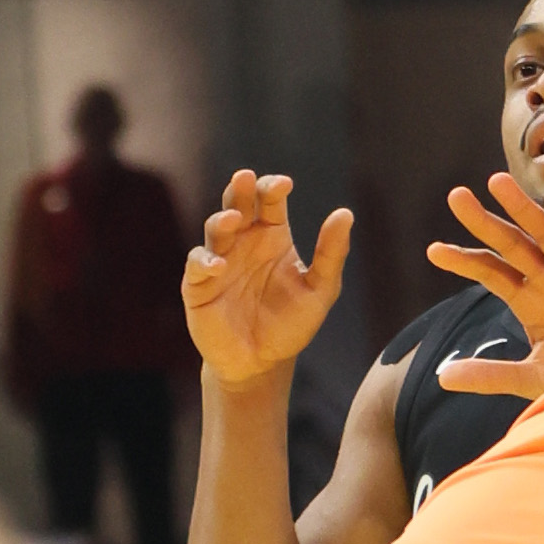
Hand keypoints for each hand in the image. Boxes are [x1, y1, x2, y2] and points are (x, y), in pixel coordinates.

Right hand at [182, 169, 351, 384]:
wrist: (261, 365)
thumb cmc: (290, 325)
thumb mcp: (319, 291)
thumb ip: (331, 254)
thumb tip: (345, 214)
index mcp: (272, 235)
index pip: (269, 200)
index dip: (273, 187)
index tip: (284, 185)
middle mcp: (244, 241)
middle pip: (239, 202)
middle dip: (241, 189)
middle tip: (246, 178)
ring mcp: (220, 261)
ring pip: (216, 227)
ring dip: (222, 219)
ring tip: (234, 219)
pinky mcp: (200, 286)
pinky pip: (198, 264)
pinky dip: (205, 260)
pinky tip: (219, 264)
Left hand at [426, 172, 543, 399]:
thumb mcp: (529, 378)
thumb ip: (489, 374)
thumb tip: (442, 377)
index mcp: (528, 299)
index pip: (490, 272)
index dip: (464, 260)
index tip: (434, 251)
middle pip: (511, 244)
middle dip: (484, 221)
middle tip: (455, 196)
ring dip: (523, 208)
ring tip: (495, 182)